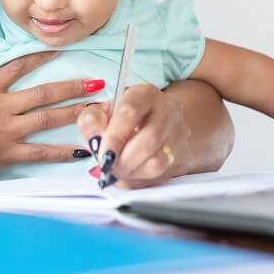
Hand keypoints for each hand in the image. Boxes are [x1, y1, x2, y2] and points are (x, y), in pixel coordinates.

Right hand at [0, 51, 100, 200]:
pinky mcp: (2, 154)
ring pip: (46, 118)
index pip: (17, 66)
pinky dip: (61, 152)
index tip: (58, 51)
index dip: (40, 57)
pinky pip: (38, 153)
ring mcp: (2, 131)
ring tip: (96, 108)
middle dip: (72, 86)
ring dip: (75, 112)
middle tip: (96, 81)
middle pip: (43, 92)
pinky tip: (79, 151)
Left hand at [76, 84, 192, 188]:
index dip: (115, 137)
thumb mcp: (104, 111)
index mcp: (145, 94)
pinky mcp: (181, 155)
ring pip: (158, 161)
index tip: (103, 154)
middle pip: (148, 140)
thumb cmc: (125, 118)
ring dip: (132, 172)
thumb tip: (94, 139)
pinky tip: (129, 175)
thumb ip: (92, 121)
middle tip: (108, 166)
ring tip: (118, 171)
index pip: (130, 112)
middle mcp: (167, 110)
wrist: (156, 124)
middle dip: (123, 160)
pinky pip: (160, 176)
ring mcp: (178, 134)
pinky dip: (140, 180)